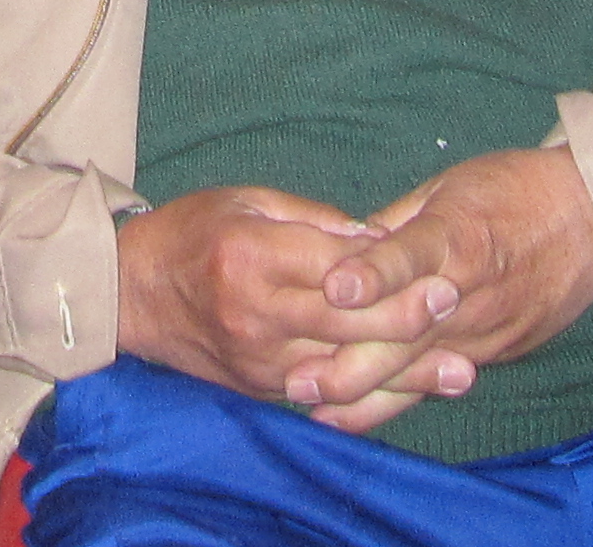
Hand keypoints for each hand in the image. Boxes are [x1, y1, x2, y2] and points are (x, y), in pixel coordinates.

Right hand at [112, 186, 468, 436]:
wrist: (131, 294)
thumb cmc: (191, 232)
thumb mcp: (246, 201)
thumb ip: (311, 218)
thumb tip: (374, 237)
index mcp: (252, 256)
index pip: (333, 267)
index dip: (389, 271)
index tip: (439, 267)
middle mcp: (255, 313)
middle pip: (347, 322)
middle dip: (408, 318)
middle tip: (456, 306)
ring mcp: (258, 358)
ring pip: (344, 368)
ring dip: (405, 371)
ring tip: (461, 370)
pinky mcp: (259, 387)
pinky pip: (323, 390)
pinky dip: (369, 391)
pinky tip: (411, 389)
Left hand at [287, 148, 592, 416]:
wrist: (591, 219)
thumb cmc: (511, 190)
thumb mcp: (446, 188)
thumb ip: (395, 227)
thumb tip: (342, 252)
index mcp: (457, 236)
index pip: (411, 257)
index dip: (373, 273)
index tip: (333, 289)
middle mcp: (469, 291)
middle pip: (408, 333)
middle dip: (352, 362)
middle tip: (298, 381)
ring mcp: (484, 331)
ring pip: (420, 370)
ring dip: (367, 394)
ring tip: (317, 411)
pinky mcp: (497, 354)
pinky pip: (441, 378)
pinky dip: (400, 396)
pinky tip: (360, 414)